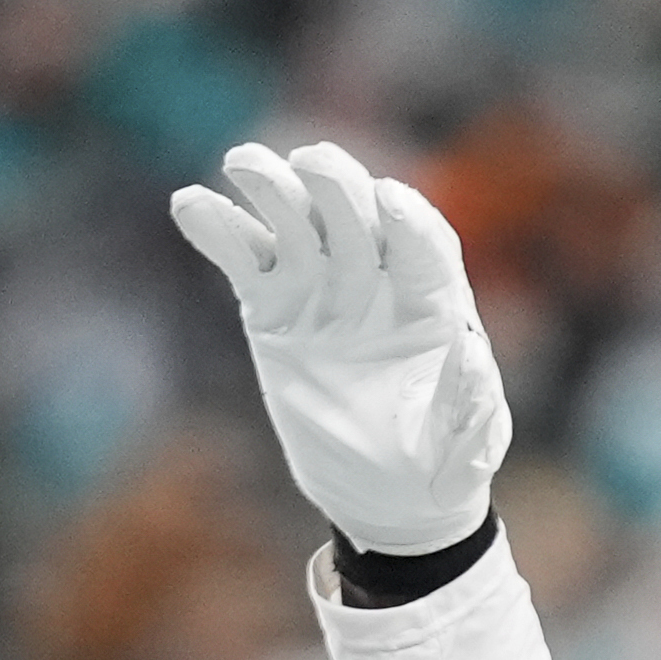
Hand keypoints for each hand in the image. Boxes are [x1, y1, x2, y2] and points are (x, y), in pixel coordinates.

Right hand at [169, 141, 509, 558]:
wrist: (384, 495)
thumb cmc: (438, 468)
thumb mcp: (463, 451)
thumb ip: (468, 406)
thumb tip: (469, 353)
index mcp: (436, 307)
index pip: (426, 248)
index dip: (410, 221)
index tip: (389, 201)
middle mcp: (379, 283)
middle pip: (360, 219)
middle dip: (339, 189)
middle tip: (312, 163)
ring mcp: (323, 289)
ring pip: (299, 226)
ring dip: (274, 190)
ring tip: (244, 164)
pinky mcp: (274, 307)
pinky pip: (246, 259)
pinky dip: (220, 230)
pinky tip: (191, 204)